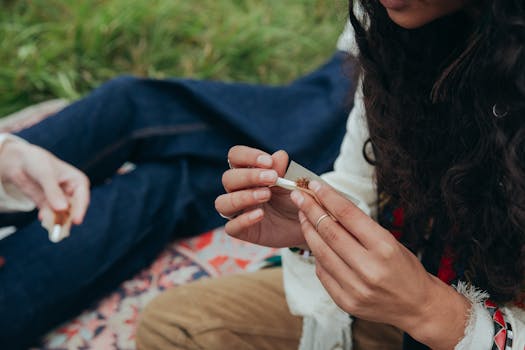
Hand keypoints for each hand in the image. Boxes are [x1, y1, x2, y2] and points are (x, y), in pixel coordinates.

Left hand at [0, 137, 89, 224]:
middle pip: (73, 209)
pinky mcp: (48, 205)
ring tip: (52, 227)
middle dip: (67, 218)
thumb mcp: (46, 175)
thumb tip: (62, 209)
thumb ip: (53, 192)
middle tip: (62, 228)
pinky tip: (42, 217)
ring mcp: (60, 200)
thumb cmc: (38, 162)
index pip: (82, 199)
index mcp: (78, 182)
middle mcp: (72, 192)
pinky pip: (50, 215)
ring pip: (62, 214)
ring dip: (57, 221)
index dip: (80, 210)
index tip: (76, 221)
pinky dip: (47, 218)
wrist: (20, 161)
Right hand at [215, 145, 304, 246]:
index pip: (235, 156)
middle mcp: (237, 190)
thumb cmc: (295, 197)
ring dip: (243, 197)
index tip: (268, 162)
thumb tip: (279, 155)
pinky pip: (231, 227)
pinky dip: (244, 220)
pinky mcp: (241, 230)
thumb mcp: (292, 182)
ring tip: (266, 195)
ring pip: (223, 202)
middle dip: (249, 176)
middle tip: (273, 178)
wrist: (307, 222)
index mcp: (247, 172)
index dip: (248, 156)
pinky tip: (260, 214)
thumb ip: (283, 170)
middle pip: (228, 178)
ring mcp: (237, 211)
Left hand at [290, 180, 469, 349]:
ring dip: (308, 231)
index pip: (348, 215)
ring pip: (321, 253)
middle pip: (330, 233)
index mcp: (384, 247)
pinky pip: (322, 273)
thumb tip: (329, 207)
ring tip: (302, 216)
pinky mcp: (345, 302)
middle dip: (310, 210)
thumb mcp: (389, 241)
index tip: (315, 185)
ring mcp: (355, 288)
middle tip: (298, 196)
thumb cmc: (405, 268)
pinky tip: (314, 243)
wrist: (418, 307)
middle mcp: (369, 268)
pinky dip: (317, 256)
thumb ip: (360, 228)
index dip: (328, 197)